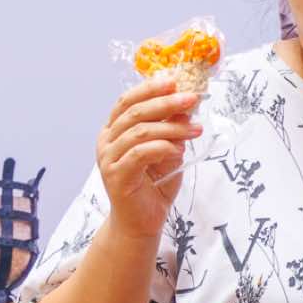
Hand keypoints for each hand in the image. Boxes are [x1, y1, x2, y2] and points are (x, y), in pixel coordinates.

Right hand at [97, 77, 200, 242]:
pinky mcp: (116, 176)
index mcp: (115, 130)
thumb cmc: (154, 185)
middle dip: (165, 103)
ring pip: (139, 132)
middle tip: (191, 98)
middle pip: (134, 112)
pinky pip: (139, 154)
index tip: (174, 80)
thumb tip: (186, 107)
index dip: (149, 89)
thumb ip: (172, 130)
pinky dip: (162, 147)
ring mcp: (108, 158)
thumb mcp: (168, 151)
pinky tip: (179, 149)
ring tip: (196, 129)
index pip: (127, 101)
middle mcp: (106, 141)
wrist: (142, 222)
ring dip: (172, 127)